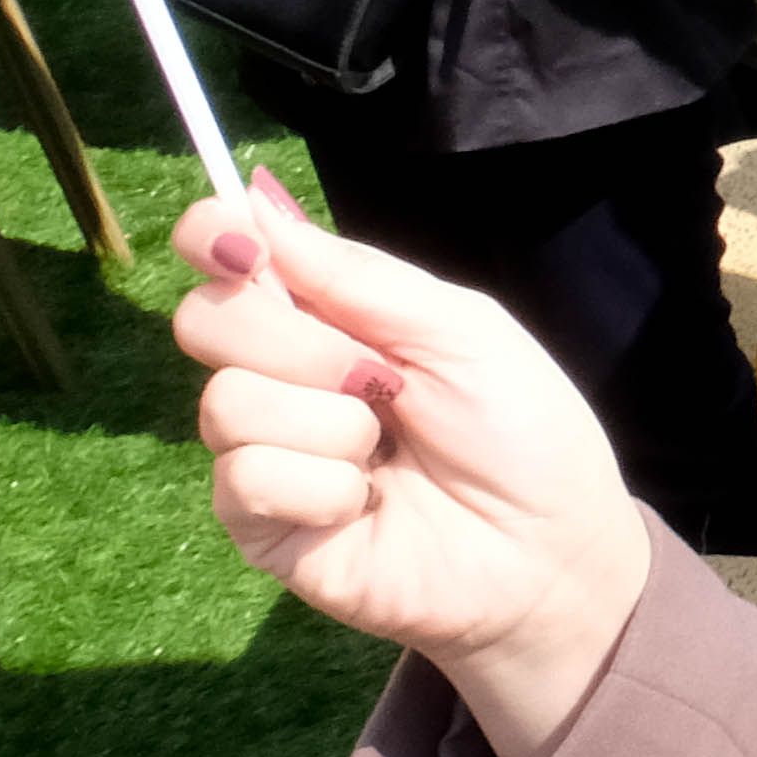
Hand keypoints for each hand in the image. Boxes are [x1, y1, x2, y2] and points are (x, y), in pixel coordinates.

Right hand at [171, 170, 650, 756]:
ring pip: (228, 402)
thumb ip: (360, 277)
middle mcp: (282, 376)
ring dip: (330, 423)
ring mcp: (263, 450)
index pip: (232, 256)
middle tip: (379, 378)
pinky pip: (249, 477)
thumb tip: (257, 205)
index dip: (213, 235)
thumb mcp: (463, 332)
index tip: (233, 238)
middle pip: (207, 318)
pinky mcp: (259, 524)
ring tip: (388, 450)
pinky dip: (323, 485)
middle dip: (296, 341)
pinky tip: (365, 504)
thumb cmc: (522, 434)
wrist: (549, 551)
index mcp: (331, 316)